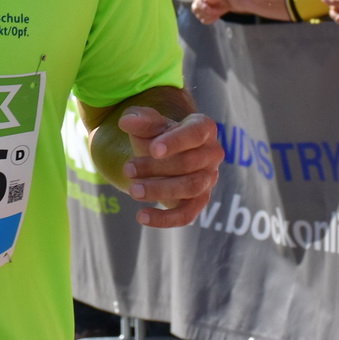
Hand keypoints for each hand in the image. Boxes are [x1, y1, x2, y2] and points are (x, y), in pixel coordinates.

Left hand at [108, 108, 221, 226]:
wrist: (164, 156)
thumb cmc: (158, 135)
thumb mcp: (148, 124)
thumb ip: (140, 120)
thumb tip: (126, 122)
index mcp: (204, 128)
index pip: (195, 133)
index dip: (176, 142)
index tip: (154, 150)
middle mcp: (212, 154)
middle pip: (188, 163)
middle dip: (156, 167)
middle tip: (128, 169)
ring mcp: (208, 179)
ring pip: (189, 188)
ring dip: (159, 190)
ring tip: (133, 190)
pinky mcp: (199, 202)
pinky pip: (187, 215)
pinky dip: (165, 219)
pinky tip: (142, 216)